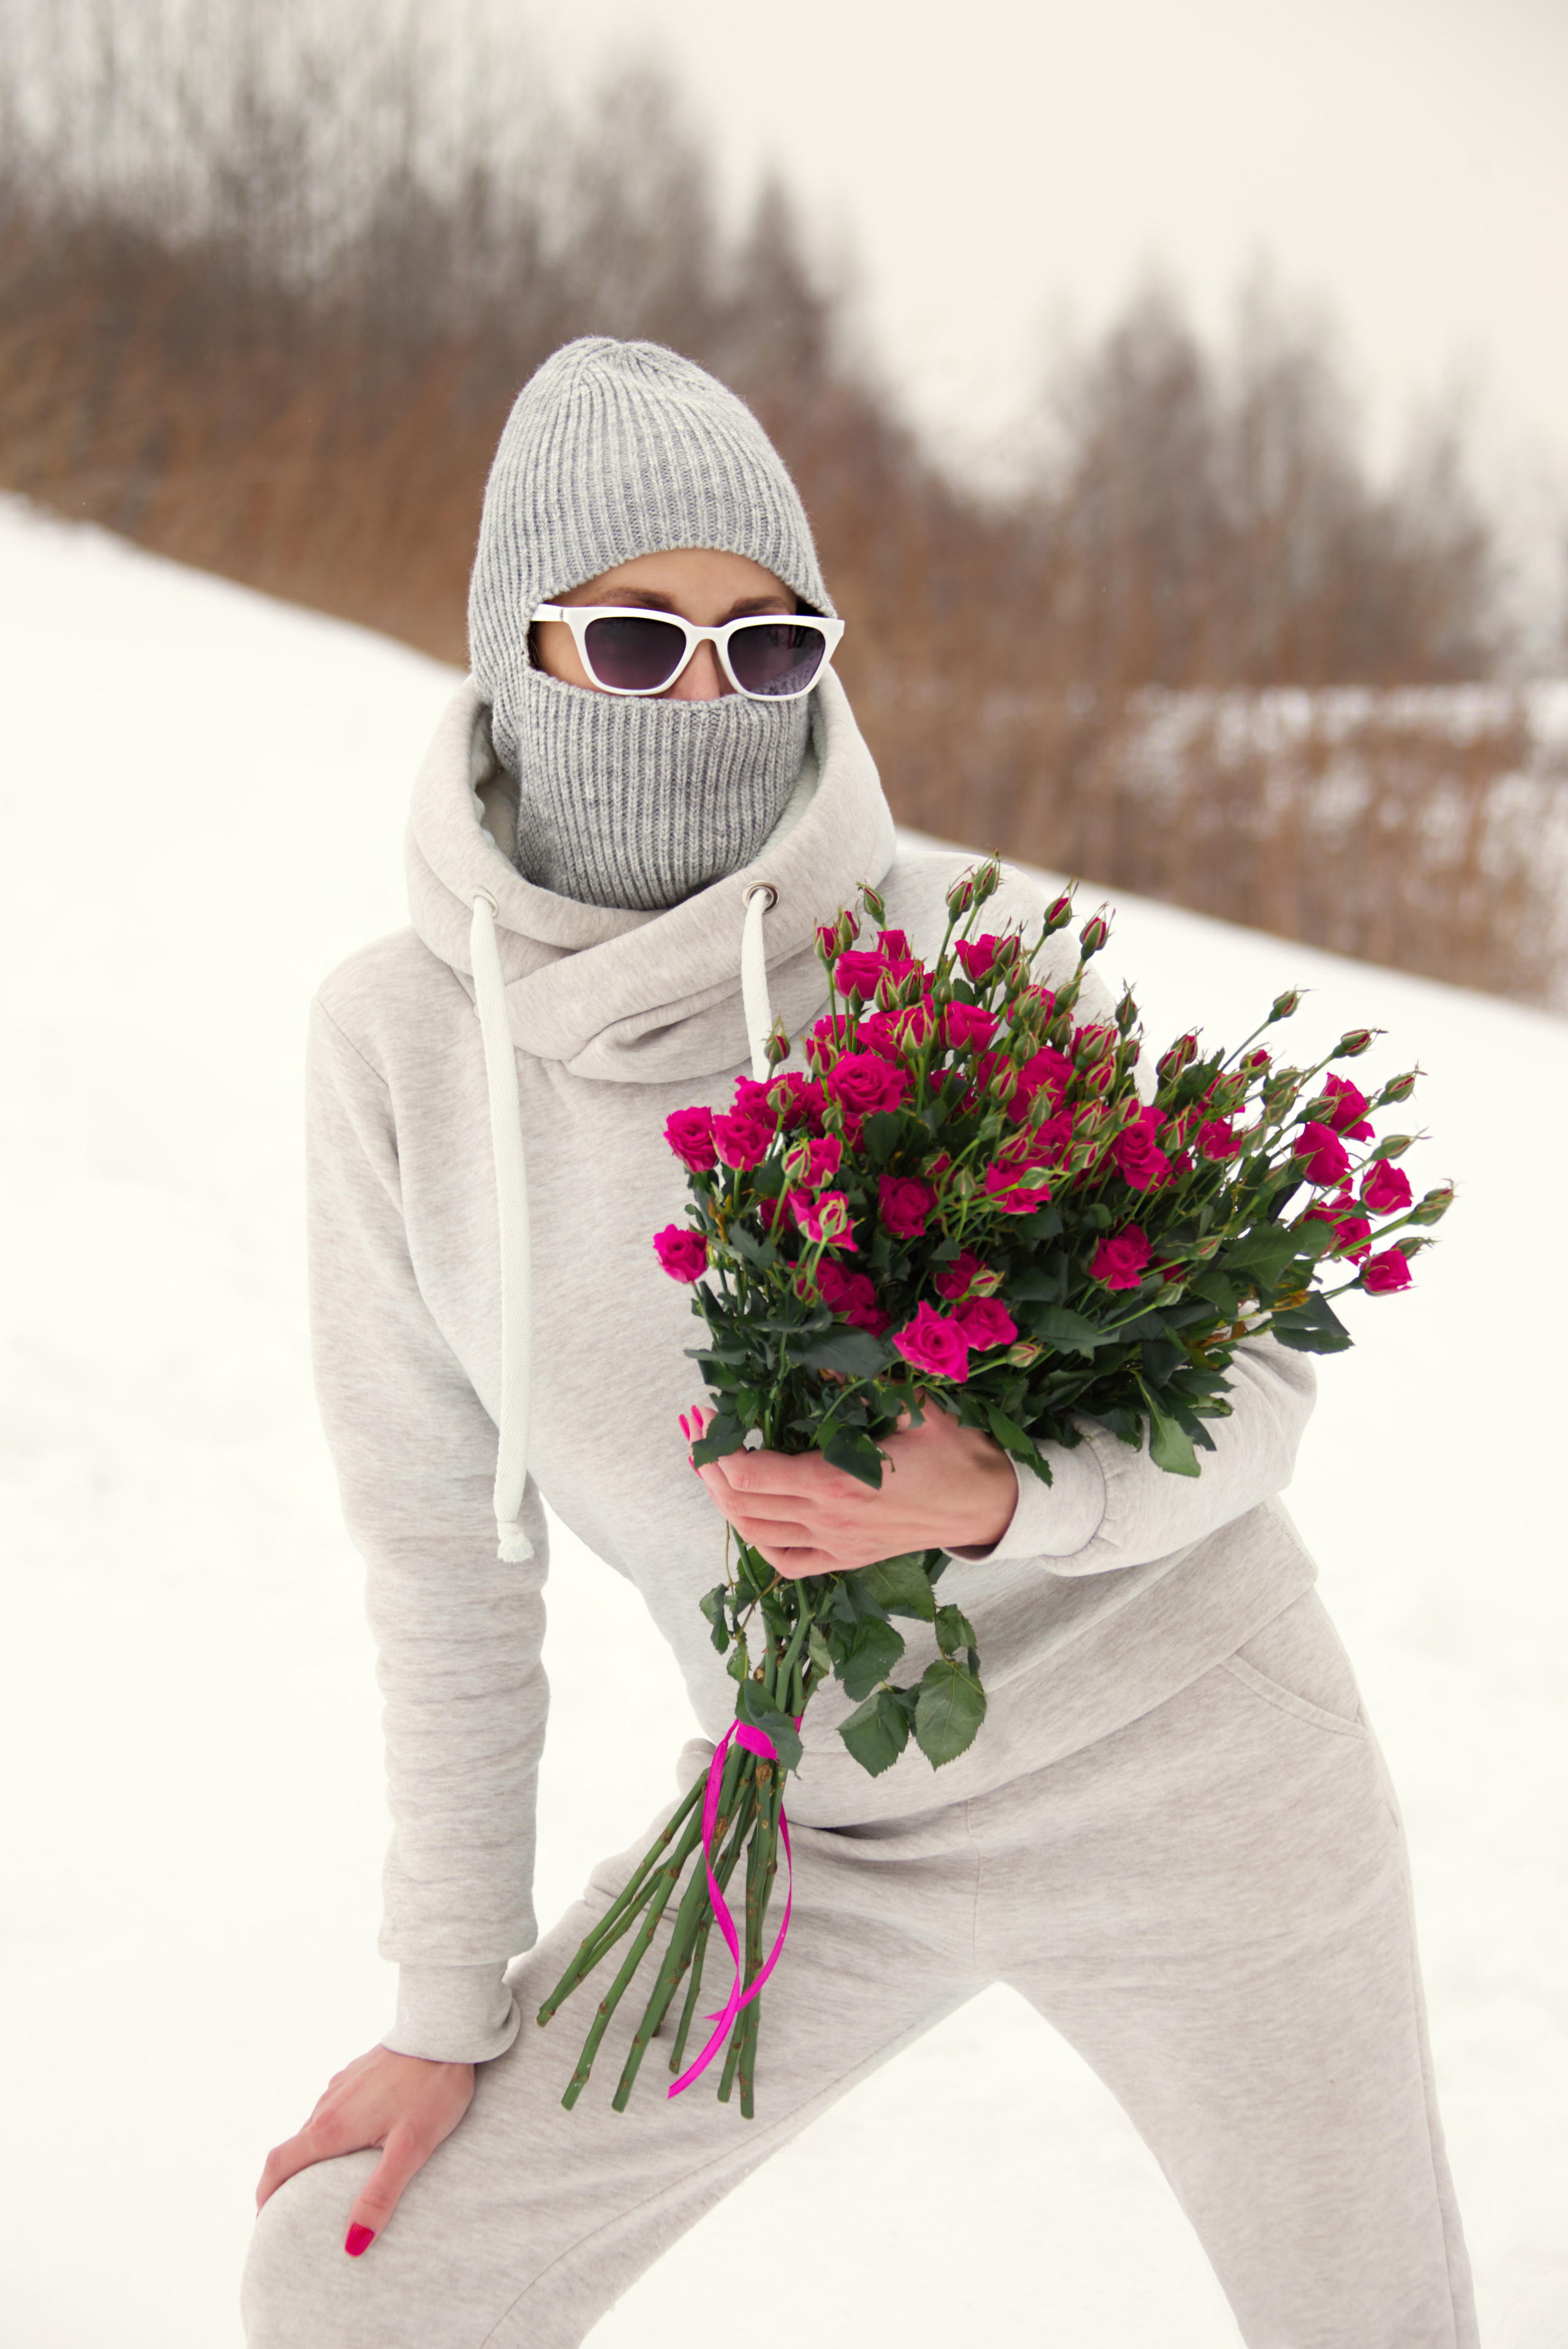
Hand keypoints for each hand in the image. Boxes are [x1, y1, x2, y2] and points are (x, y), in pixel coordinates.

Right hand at [255, 2044, 474, 2255]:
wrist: (444, 2032)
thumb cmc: (431, 2090)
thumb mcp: (410, 2149)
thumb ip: (380, 2195)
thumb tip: (352, 2244)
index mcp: (332, 2126)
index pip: (280, 2162)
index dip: (266, 2192)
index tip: (265, 2216)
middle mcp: (328, 2103)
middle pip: (295, 2147)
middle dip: (290, 2178)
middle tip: (298, 2207)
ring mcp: (342, 2084)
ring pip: (316, 2125)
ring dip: (314, 2153)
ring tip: (329, 2178)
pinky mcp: (358, 2073)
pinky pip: (335, 2107)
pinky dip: (334, 2130)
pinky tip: (359, 2137)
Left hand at [689, 1399, 1016, 1577]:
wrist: (989, 1505)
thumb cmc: (955, 1451)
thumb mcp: (913, 1402)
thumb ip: (861, 1378)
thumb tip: (814, 1349)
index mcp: (840, 1482)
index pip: (750, 1475)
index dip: (717, 1446)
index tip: (708, 1415)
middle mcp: (830, 1521)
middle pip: (741, 1506)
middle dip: (708, 1469)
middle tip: (697, 1434)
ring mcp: (836, 1546)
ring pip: (756, 1535)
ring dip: (724, 1502)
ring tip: (711, 1468)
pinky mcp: (846, 1559)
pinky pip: (787, 1562)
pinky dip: (757, 1541)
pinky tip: (749, 1515)